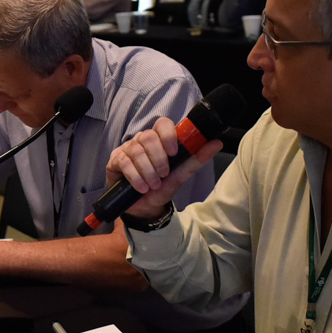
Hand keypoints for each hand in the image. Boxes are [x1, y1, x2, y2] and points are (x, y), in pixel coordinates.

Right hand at [104, 117, 221, 218]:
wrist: (146, 208)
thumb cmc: (162, 188)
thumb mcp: (180, 175)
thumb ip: (196, 159)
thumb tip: (217, 143)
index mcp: (159, 140)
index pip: (162, 124)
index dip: (168, 135)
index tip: (173, 152)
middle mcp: (142, 141)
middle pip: (148, 137)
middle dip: (158, 158)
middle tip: (163, 175)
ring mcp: (127, 149)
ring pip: (136, 151)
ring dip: (147, 171)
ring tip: (152, 185)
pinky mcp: (115, 160)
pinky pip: (124, 162)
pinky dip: (135, 176)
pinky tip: (141, 187)